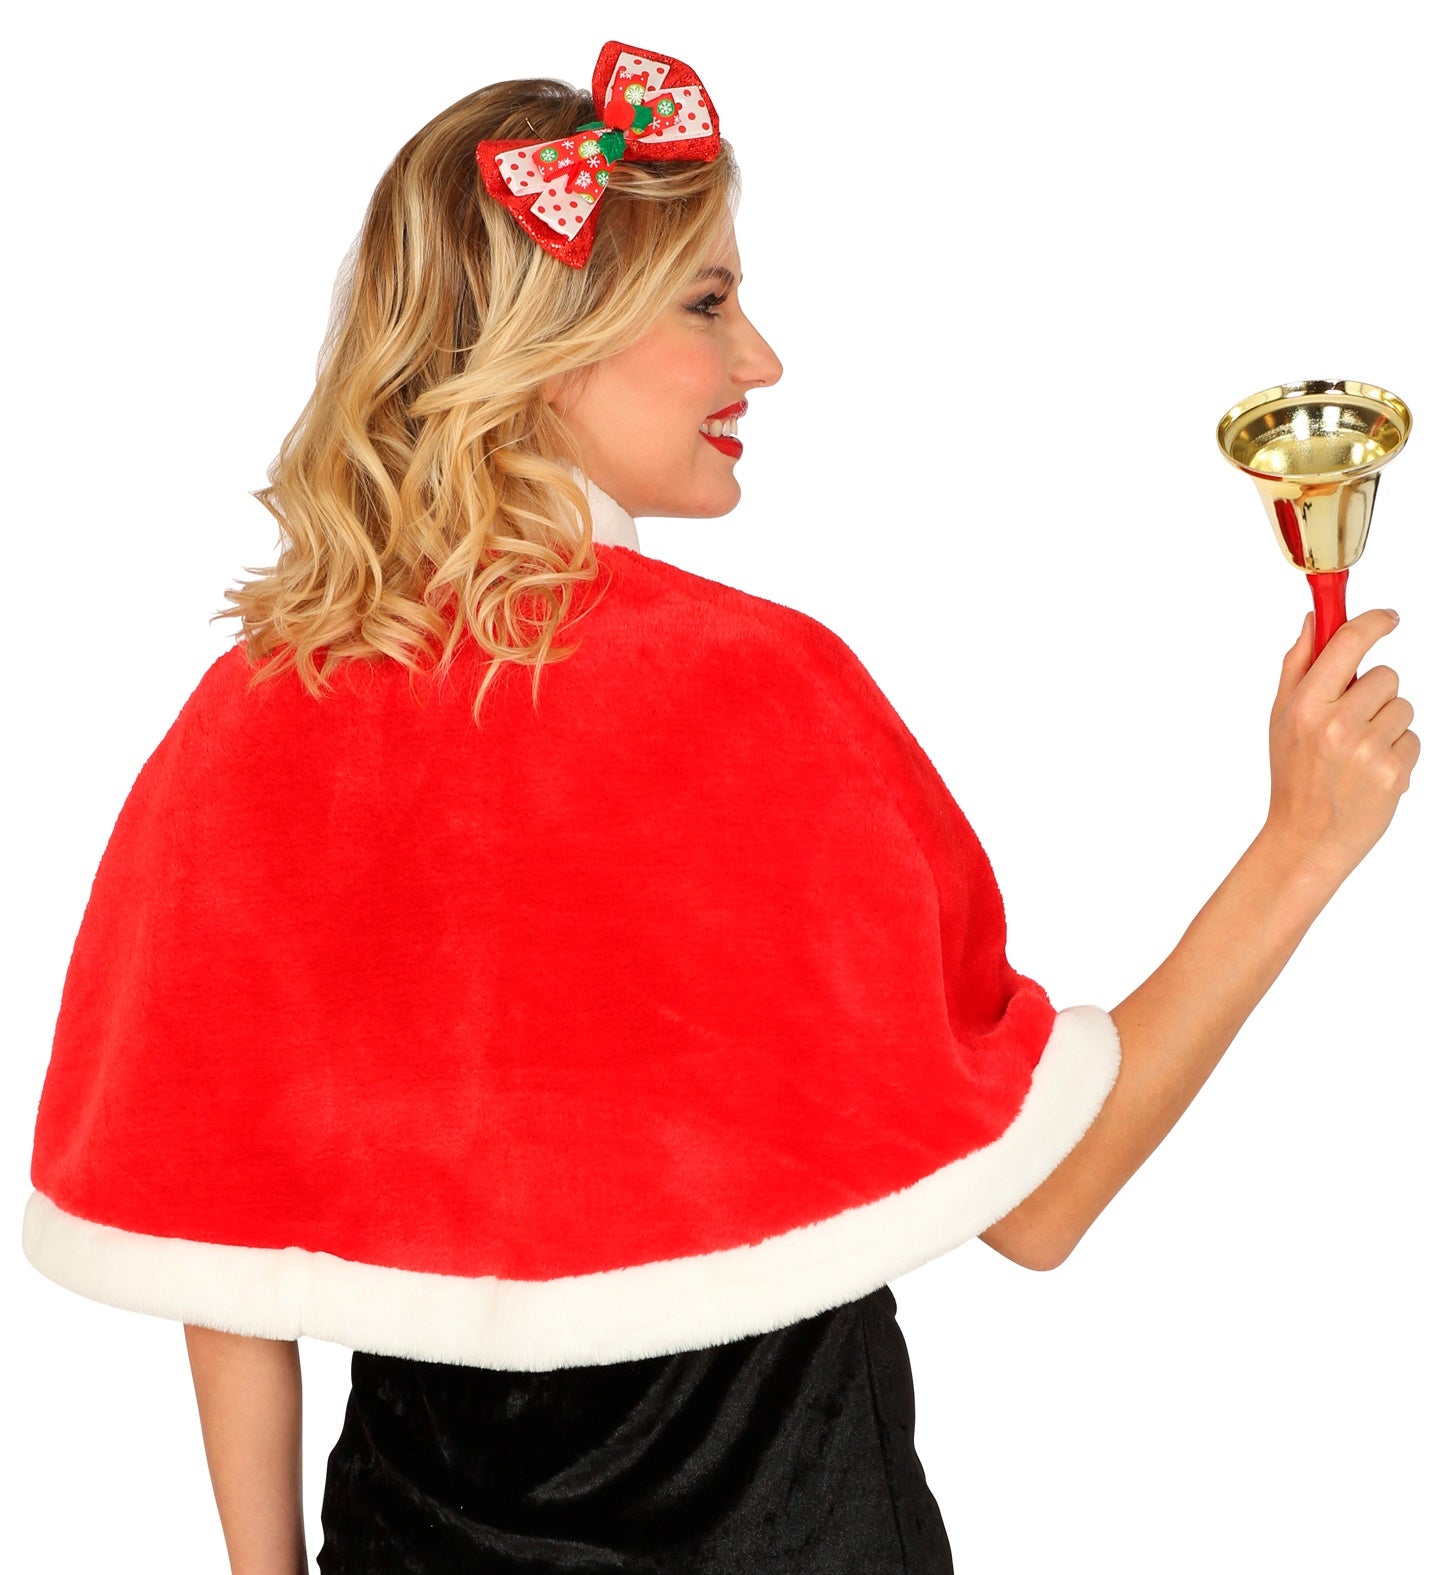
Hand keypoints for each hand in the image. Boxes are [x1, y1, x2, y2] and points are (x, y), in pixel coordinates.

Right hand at [1263, 607, 1419, 880]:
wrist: (1307, 838)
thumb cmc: (1293, 774)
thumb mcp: (1280, 718)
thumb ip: (1297, 666)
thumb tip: (1313, 621)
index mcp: (1306, 705)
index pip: (1349, 642)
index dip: (1374, 622)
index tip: (1388, 619)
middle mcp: (1337, 723)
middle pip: (1387, 675)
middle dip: (1375, 692)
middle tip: (1353, 720)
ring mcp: (1368, 749)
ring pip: (1403, 707)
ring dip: (1388, 723)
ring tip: (1360, 751)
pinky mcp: (1394, 771)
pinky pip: (1413, 739)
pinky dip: (1397, 751)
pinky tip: (1372, 771)